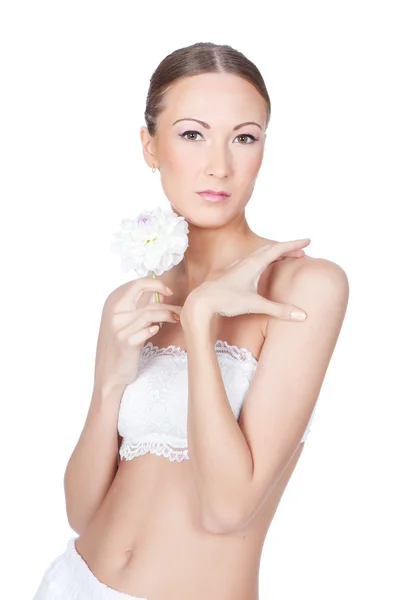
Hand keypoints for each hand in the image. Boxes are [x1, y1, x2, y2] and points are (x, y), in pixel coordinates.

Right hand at [93, 277, 181, 391]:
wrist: (109, 373)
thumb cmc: (120, 345)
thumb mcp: (125, 322)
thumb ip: (138, 306)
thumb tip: (158, 292)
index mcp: (113, 302)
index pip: (137, 283)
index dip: (156, 284)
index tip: (168, 292)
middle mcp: (113, 311)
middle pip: (142, 291)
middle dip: (163, 294)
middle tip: (177, 306)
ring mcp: (118, 326)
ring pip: (149, 312)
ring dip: (167, 314)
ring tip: (175, 319)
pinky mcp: (125, 342)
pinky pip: (147, 330)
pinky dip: (155, 328)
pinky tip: (156, 330)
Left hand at [181, 238, 310, 322]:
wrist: (201, 302)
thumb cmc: (226, 301)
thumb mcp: (255, 305)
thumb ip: (278, 310)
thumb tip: (302, 315)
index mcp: (253, 264)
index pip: (278, 250)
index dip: (294, 244)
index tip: (308, 240)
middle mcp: (245, 262)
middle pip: (270, 250)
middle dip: (287, 249)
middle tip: (302, 251)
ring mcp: (237, 267)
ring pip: (260, 254)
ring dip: (275, 253)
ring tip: (286, 257)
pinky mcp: (231, 274)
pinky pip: (251, 261)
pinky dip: (263, 260)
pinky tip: (260, 265)